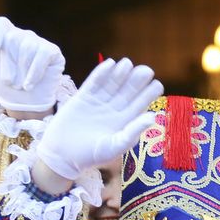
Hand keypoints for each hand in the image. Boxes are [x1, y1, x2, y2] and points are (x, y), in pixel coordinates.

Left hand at [0, 11, 65, 116]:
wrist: (23, 103)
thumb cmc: (4, 81)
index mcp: (6, 34)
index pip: (1, 24)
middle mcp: (23, 35)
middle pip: (12, 39)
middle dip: (7, 65)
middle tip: (8, 81)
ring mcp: (38, 42)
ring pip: (26, 48)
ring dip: (20, 72)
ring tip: (19, 85)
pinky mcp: (52, 52)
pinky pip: (42, 56)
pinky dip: (33, 73)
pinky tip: (29, 84)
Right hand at [35, 58, 161, 183]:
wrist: (62, 155)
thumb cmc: (91, 156)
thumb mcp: (115, 146)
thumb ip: (133, 131)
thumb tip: (153, 117)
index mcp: (124, 122)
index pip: (139, 104)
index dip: (148, 94)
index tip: (157, 85)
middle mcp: (113, 110)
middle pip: (128, 91)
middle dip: (137, 80)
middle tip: (146, 71)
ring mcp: (98, 102)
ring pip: (112, 84)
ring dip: (120, 73)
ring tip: (127, 64)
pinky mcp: (83, 97)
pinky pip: (94, 82)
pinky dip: (101, 73)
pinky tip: (110, 64)